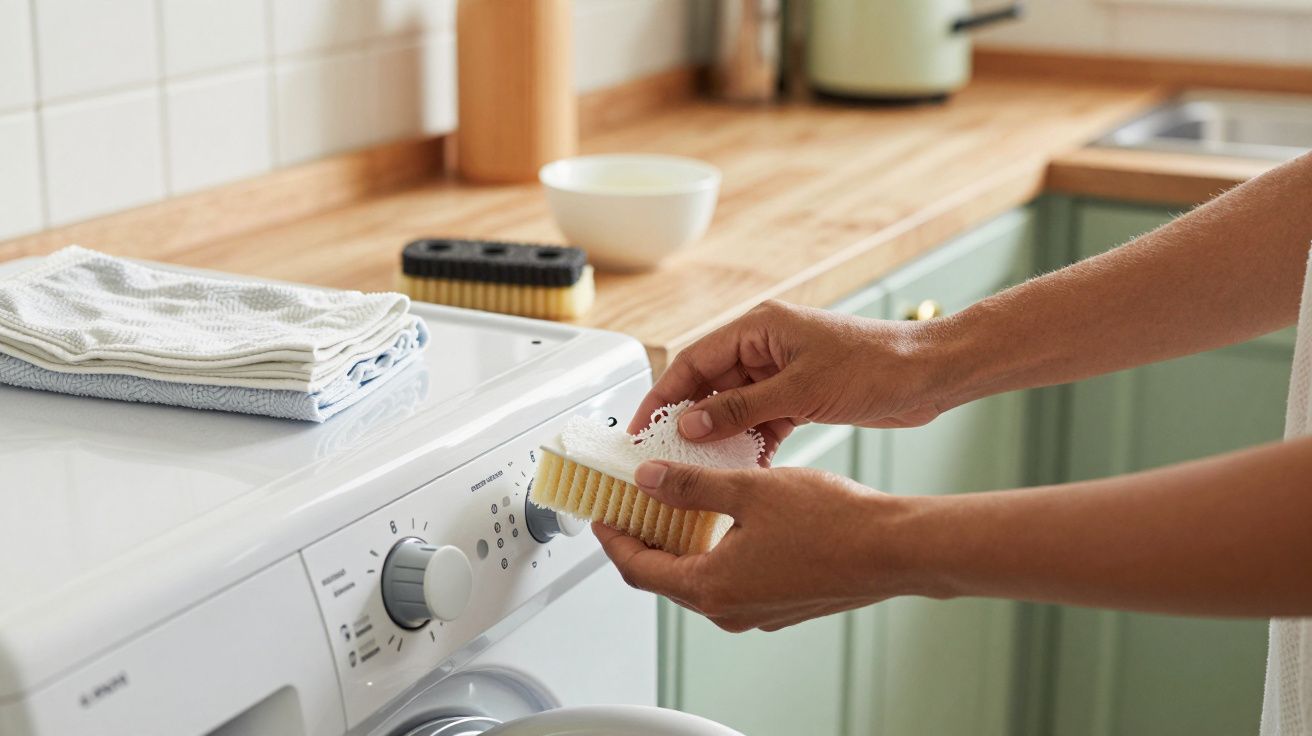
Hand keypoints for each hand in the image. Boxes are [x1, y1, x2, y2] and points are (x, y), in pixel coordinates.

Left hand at [593, 459, 929, 631]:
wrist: (893, 549)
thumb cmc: (832, 524)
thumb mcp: (748, 490)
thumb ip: (691, 487)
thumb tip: (648, 482)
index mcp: (712, 587)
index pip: (638, 569)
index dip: (613, 539)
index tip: (602, 515)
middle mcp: (729, 610)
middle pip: (665, 577)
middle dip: (644, 540)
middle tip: (634, 505)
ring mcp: (756, 612)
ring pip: (700, 578)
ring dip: (683, 543)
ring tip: (677, 502)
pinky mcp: (779, 604)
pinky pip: (731, 580)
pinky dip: (716, 551)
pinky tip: (726, 519)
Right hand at [629, 299, 945, 460]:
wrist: (930, 375)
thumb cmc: (876, 365)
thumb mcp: (800, 391)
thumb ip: (740, 409)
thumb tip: (690, 424)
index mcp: (759, 328)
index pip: (693, 360)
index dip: (663, 394)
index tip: (641, 426)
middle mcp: (766, 347)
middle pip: (709, 385)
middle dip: (687, 421)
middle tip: (663, 455)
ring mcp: (783, 373)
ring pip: (734, 408)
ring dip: (720, 438)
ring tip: (699, 470)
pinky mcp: (801, 397)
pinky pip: (761, 423)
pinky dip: (752, 445)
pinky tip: (745, 470)